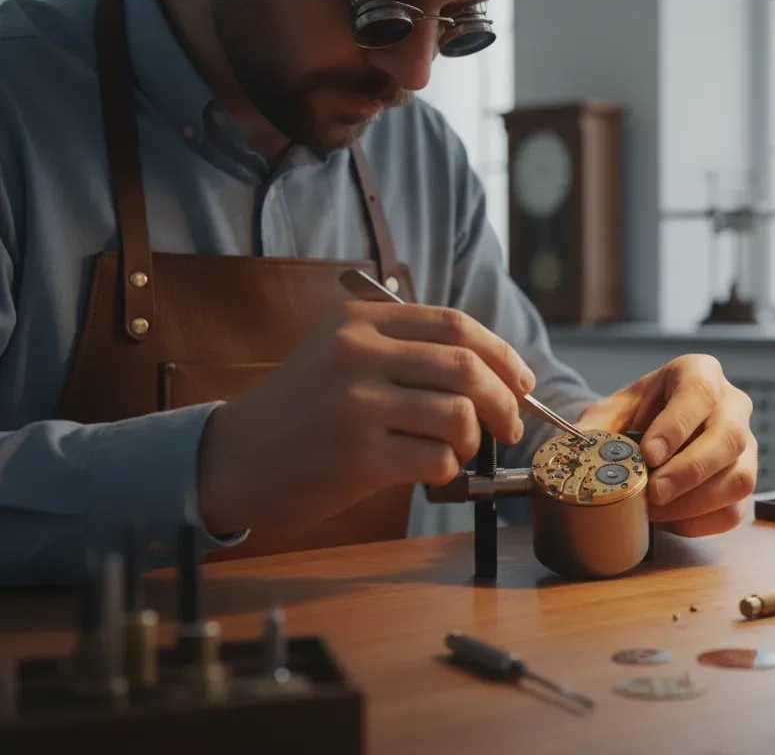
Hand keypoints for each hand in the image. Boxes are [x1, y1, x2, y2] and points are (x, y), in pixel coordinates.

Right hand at [196, 302, 535, 533]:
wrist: (234, 458)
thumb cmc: (302, 411)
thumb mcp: (340, 354)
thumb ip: (404, 348)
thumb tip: (495, 369)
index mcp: (360, 322)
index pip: (456, 325)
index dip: (502, 354)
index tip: (521, 380)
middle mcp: (358, 354)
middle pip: (466, 367)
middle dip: (505, 401)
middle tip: (511, 424)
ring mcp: (356, 405)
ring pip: (459, 415)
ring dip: (475, 439)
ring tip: (459, 449)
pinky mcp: (357, 456)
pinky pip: (437, 458)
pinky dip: (448, 468)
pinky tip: (431, 470)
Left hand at [576, 355, 756, 536]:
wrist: (656, 431)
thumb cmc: (640, 414)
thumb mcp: (614, 410)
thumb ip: (596, 426)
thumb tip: (579, 448)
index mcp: (700, 374)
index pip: (699, 393)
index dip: (676, 426)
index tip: (649, 454)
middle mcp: (732, 406)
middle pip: (729, 438)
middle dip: (690, 471)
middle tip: (654, 492)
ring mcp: (746, 445)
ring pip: (740, 478)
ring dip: (696, 502)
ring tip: (657, 512)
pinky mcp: (744, 480)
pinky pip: (734, 509)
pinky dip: (701, 522)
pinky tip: (670, 521)